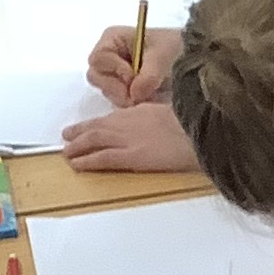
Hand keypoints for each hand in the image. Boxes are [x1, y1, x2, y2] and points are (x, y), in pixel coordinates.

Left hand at [60, 98, 197, 172]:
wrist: (206, 133)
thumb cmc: (199, 125)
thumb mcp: (181, 113)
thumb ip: (166, 119)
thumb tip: (165, 126)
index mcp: (144, 110)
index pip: (115, 117)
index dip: (99, 122)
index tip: (90, 126)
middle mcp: (131, 121)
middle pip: (99, 126)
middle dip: (81, 132)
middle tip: (68, 137)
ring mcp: (129, 138)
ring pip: (94, 140)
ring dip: (78, 146)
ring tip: (67, 153)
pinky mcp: (132, 156)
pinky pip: (103, 158)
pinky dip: (87, 160)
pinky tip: (77, 164)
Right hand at [84, 21, 181, 107]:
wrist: (194, 60)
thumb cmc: (176, 49)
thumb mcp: (163, 57)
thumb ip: (148, 76)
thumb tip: (134, 95)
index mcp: (112, 39)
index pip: (98, 59)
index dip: (114, 70)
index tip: (133, 76)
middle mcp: (109, 56)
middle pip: (97, 77)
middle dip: (117, 88)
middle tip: (139, 94)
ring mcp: (115, 75)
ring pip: (108, 92)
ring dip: (126, 97)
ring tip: (149, 95)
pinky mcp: (124, 90)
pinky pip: (120, 101)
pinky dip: (133, 103)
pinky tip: (149, 99)